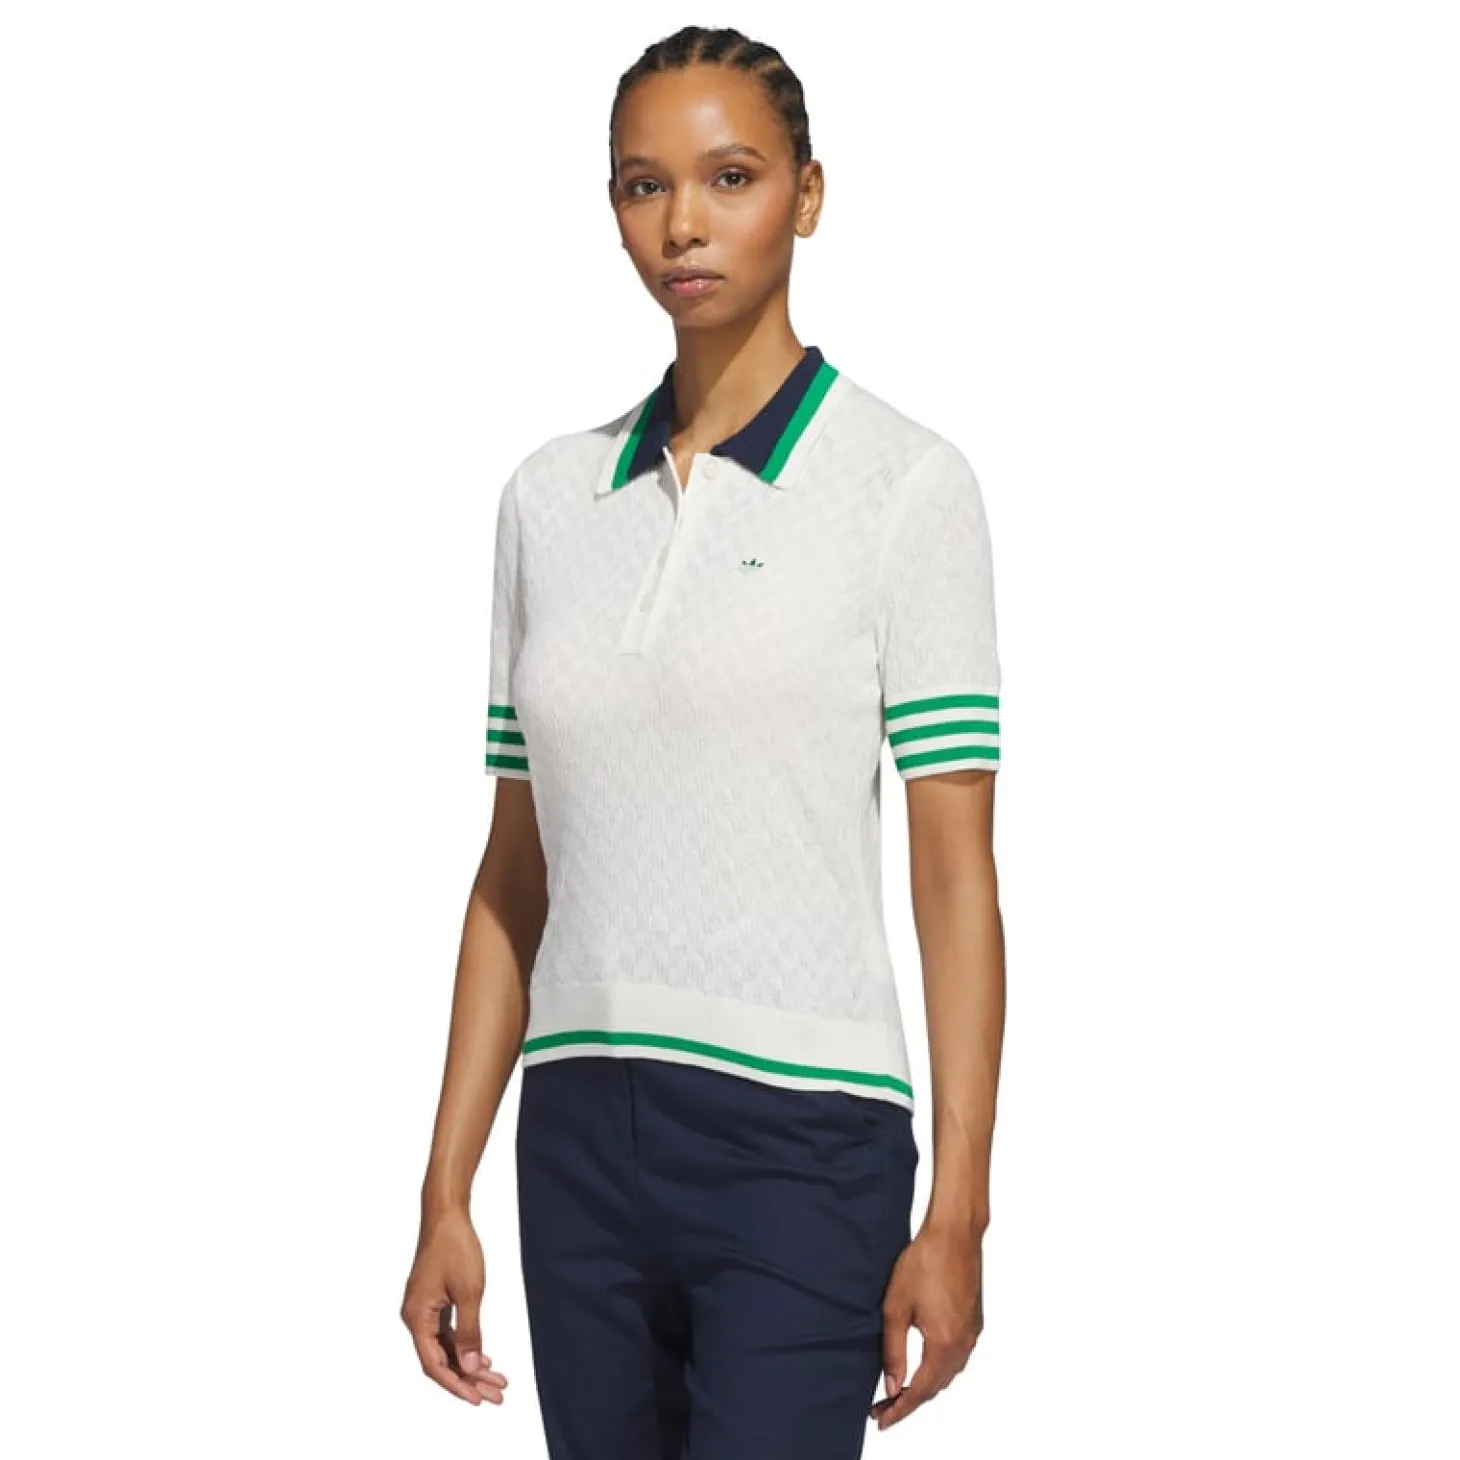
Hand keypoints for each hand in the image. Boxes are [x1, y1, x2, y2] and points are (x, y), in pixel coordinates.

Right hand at [400, 1206, 509, 1406]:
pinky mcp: (433, 1301)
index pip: (434, 1364)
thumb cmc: (455, 1247)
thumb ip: (469, 1331)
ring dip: (469, 1364)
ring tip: (496, 1380)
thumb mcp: (469, 1291)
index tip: (478, 1399)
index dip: (456, 1385)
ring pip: (445, 1348)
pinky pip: (446, 1333)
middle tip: (496, 1394)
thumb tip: (468, 1367)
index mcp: (416, 1317)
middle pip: (440, 1360)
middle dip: (468, 1379)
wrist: (447, 1214)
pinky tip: (482, 1357)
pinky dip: (464, 1346)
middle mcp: (415, 1317)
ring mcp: (423, 1309)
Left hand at [869, 1220, 982, 1430]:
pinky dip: (939, 1370)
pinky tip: (925, 1366)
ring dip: (925, 1387)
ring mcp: (972, 1333)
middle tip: (883, 1408)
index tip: (881, 1420)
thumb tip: (892, 1386)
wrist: (954, 1234)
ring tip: (900, 1391)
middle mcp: (963, 1344)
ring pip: (948, 1375)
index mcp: (944, 1344)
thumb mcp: (896, 1307)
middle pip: (935, 1387)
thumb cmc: (923, 1262)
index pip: (919, 1391)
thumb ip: (893, 1350)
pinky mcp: (975, 1322)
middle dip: (909, 1402)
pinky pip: (957, 1359)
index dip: (899, 1410)